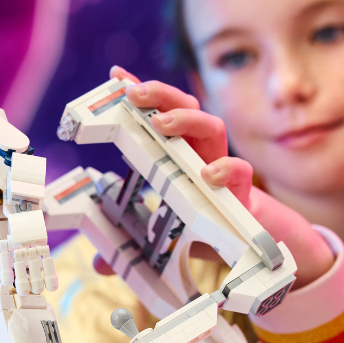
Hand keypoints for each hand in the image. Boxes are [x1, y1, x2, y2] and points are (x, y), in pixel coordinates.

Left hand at [105, 67, 334, 287]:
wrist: (245, 246)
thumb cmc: (200, 225)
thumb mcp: (158, 230)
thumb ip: (129, 241)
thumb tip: (98, 264)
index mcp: (179, 152)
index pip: (162, 111)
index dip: (142, 92)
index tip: (117, 78)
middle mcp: (201, 152)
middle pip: (186, 106)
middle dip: (161, 94)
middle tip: (135, 95)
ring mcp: (222, 167)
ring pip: (213, 126)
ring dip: (187, 119)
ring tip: (161, 124)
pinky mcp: (242, 192)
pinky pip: (242, 171)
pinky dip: (228, 169)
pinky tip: (208, 173)